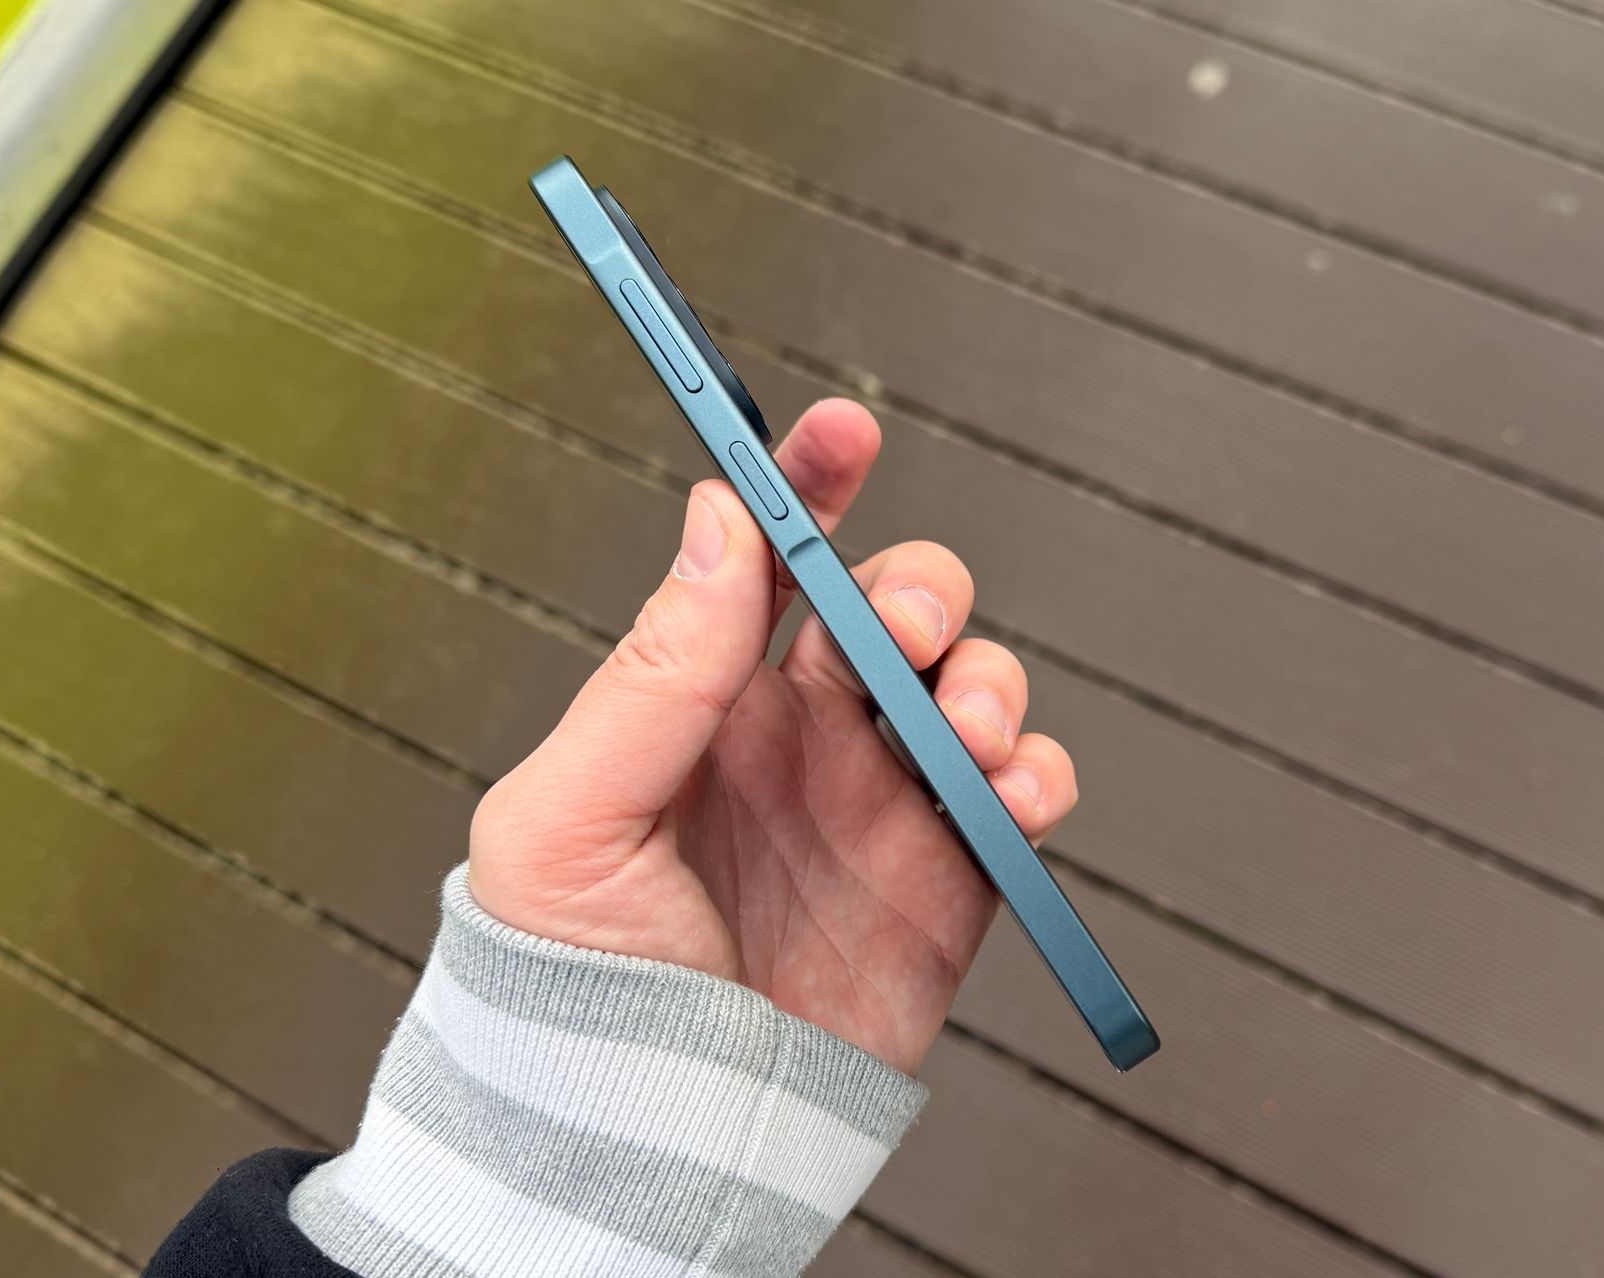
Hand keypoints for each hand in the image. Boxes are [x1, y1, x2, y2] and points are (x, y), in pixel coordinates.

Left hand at [468, 400, 1076, 1073]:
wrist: (643, 1145)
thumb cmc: (568, 993)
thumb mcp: (567, 820)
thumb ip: (651, 674)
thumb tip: (714, 528)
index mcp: (701, 708)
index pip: (766, 567)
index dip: (807, 487)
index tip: (842, 430)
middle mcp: (799, 744)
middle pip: (893, 610)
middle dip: (917, 589)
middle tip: (899, 630)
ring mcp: (877, 809)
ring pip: (969, 687)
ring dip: (985, 678)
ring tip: (956, 731)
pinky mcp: (946, 885)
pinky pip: (1018, 798)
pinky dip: (1037, 776)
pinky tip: (1008, 794)